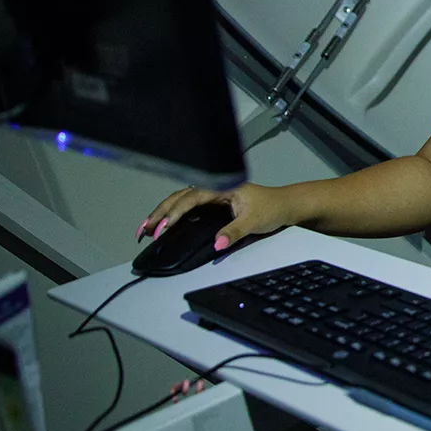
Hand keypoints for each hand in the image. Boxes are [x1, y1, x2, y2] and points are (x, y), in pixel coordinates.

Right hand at [137, 182, 291, 251]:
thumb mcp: (254, 222)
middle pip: (180, 197)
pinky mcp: (214, 202)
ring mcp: (214, 194)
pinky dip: (174, 214)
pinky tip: (164, 224)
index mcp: (223, 187)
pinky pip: (189, 206)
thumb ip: (234, 232)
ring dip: (164, 212)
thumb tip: (217, 244)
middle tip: (144, 230)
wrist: (286, 204)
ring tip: (146, 228)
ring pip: (182, 200)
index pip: (192, 197)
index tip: (163, 226)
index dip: (176, 212)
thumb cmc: (273, 207)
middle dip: (160, 212)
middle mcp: (216, 188)